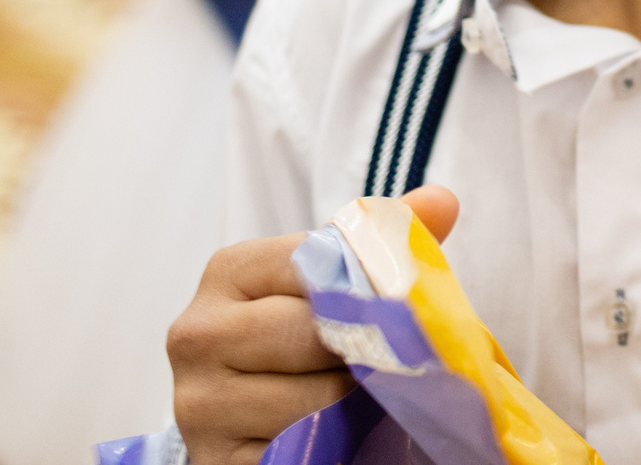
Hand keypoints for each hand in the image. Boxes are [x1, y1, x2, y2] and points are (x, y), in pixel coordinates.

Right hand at [169, 186, 457, 464]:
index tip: (406, 303)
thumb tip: (442, 201)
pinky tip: (348, 435)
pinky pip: (298, 451)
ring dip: (359, 404)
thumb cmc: (295, 336)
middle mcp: (198, 335)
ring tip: (373, 398)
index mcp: (228, 271)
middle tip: (402, 358)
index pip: (319, 264)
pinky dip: (334, 445)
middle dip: (369, 348)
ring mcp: (199, 406)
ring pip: (316, 400)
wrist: (243, 413)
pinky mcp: (217, 462)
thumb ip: (380, 241)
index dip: (373, 286)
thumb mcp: (329, 281)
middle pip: (317, 333)